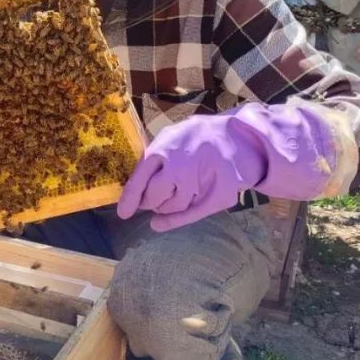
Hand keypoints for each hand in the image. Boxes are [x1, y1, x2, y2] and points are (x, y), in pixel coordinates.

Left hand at [116, 102, 334, 230]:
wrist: (237, 135)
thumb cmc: (197, 138)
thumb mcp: (172, 137)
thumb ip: (154, 159)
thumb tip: (132, 187)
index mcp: (165, 146)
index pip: (140, 176)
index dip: (129, 197)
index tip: (122, 213)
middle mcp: (181, 163)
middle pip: (154, 196)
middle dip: (149, 202)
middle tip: (152, 200)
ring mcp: (201, 179)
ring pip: (172, 206)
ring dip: (165, 207)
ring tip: (172, 195)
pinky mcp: (219, 194)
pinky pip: (190, 214)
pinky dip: (172, 222)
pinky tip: (160, 224)